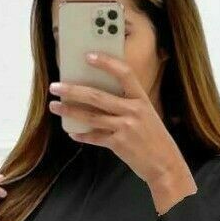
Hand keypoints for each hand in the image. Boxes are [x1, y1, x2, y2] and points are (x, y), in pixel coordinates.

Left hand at [48, 53, 196, 210]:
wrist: (165, 164)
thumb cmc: (154, 138)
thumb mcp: (146, 114)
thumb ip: (127, 104)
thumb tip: (99, 97)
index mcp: (141, 99)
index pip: (124, 73)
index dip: (106, 63)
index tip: (88, 56)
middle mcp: (133, 110)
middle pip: (97, 96)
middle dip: (73, 90)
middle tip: (56, 86)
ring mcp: (125, 128)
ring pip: (91, 116)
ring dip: (69, 111)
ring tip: (55, 106)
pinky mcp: (119, 144)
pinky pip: (95, 137)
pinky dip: (82, 135)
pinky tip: (72, 133)